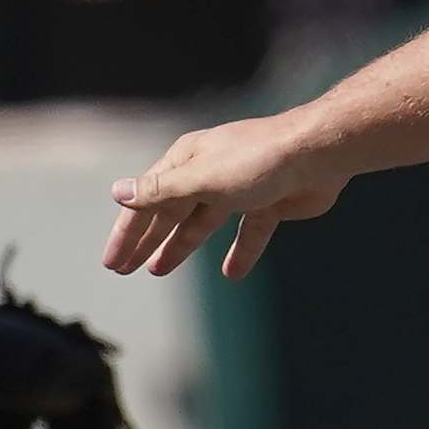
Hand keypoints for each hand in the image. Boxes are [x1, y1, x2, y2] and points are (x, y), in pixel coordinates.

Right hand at [102, 110, 356, 279]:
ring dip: (180, 246)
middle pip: (170, 213)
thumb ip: (159, 190)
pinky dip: (240, 252)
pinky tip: (232, 273)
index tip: (111, 261)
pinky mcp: (269, 203)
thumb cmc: (257, 160)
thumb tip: (117, 192)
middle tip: (124, 270)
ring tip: (159, 270)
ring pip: (202, 223)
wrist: (317, 155)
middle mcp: (209, 172)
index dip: (127, 232)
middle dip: (146, 241)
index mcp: (187, 160)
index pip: (146, 200)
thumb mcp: (200, 178)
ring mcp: (240, 188)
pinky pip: (249, 232)